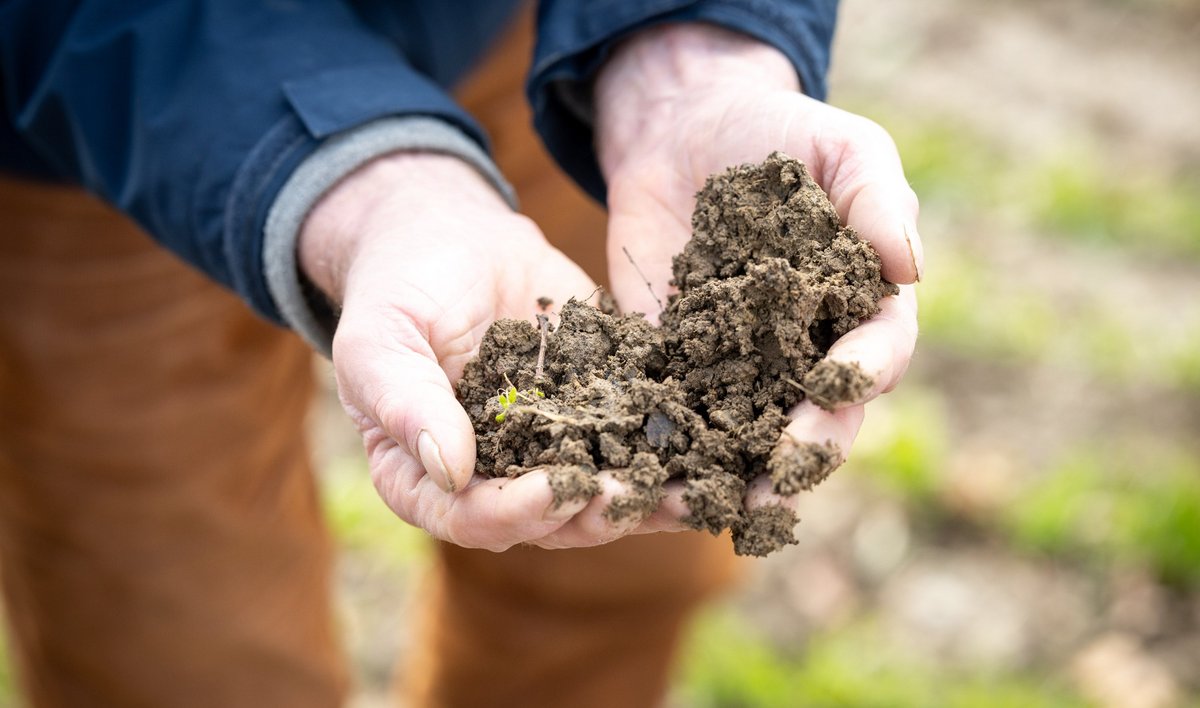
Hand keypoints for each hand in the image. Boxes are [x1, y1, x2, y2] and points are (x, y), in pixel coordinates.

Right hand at [300, 152, 677, 550]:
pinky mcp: (603, 411)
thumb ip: (405, 401)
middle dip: (597, 511)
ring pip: (606, 492)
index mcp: (430, 478)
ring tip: (695, 490)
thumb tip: (450, 468)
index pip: (472, 517)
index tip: (560, 487)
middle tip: (635, 494)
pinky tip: (719, 445)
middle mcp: (499, 479)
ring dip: (651, 497)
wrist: (453, 237)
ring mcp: (555, 449)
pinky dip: (679, 448)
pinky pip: (640, 440)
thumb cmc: (397, 289)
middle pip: (551, 519)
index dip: (516, 512)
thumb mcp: (381, 337)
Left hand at [595, 24, 921, 514]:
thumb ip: (876, 196)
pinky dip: (670, 447)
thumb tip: (910, 268)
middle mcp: (808, 351)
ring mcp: (742, 366)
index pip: (877, 352)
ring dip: (739, 474)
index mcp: (860, 306)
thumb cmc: (777, 134)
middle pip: (820, 416)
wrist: (683, 132)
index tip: (838, 384)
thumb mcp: (838, 145)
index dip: (862, 373)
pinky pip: (678, 415)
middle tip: (778, 477)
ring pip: (752, 435)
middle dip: (805, 449)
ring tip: (718, 506)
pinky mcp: (676, 366)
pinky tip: (651, 473)